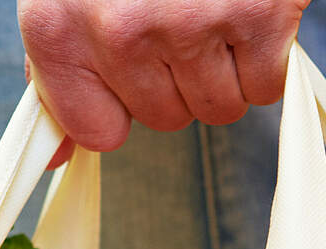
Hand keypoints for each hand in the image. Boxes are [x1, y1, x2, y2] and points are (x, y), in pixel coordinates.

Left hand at [20, 0, 309, 165]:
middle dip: (179, 79)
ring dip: (225, 70)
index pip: (94, 129)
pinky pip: (266, 88)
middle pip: (165, 119)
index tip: (135, 73)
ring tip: (214, 7)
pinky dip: (267, 58)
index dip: (122, 106)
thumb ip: (63, 68)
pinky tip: (247, 11)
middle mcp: (117, 30)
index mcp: (57, 24)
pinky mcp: (256, 18)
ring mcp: (189, 25)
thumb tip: (60, 158)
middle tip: (183, 15)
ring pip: (218, 109)